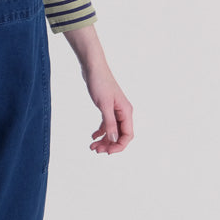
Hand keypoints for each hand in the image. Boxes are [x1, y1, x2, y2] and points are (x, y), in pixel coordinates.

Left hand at [62, 25, 134, 154]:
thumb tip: (114, 141)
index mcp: (126, 111)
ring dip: (104, 140)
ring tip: (92, 146)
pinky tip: (93, 136)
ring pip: (113, 130)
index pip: (127, 135)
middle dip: (110, 144)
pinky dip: (101, 131)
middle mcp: (123, 112)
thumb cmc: (100, 82)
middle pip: (120, 135)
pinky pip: (106, 124)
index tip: (107, 152)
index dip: (119, 146)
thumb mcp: (104, 105)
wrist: (92, 67)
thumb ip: (109, 124)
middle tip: (96, 150)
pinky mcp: (107, 107)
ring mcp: (115, 110)